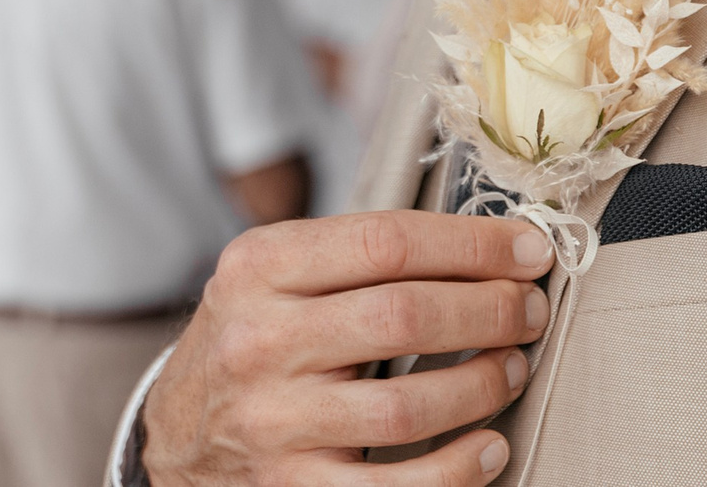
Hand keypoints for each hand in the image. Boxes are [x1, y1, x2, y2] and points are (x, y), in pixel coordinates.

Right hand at [140, 211, 554, 484]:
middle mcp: (259, 341)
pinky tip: (487, 445)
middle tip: (528, 308)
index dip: (471, 244)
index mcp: (257, 269)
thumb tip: (481, 249)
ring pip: (408, 406)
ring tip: (510, 366)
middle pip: (402, 316)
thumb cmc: (250, 342)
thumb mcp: (270, 278)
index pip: (384, 242)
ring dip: (483, 384)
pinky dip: (461, 468)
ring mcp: (274, 422)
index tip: (525, 249)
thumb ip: (353, 257)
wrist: (178, 437)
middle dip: (489, 308)